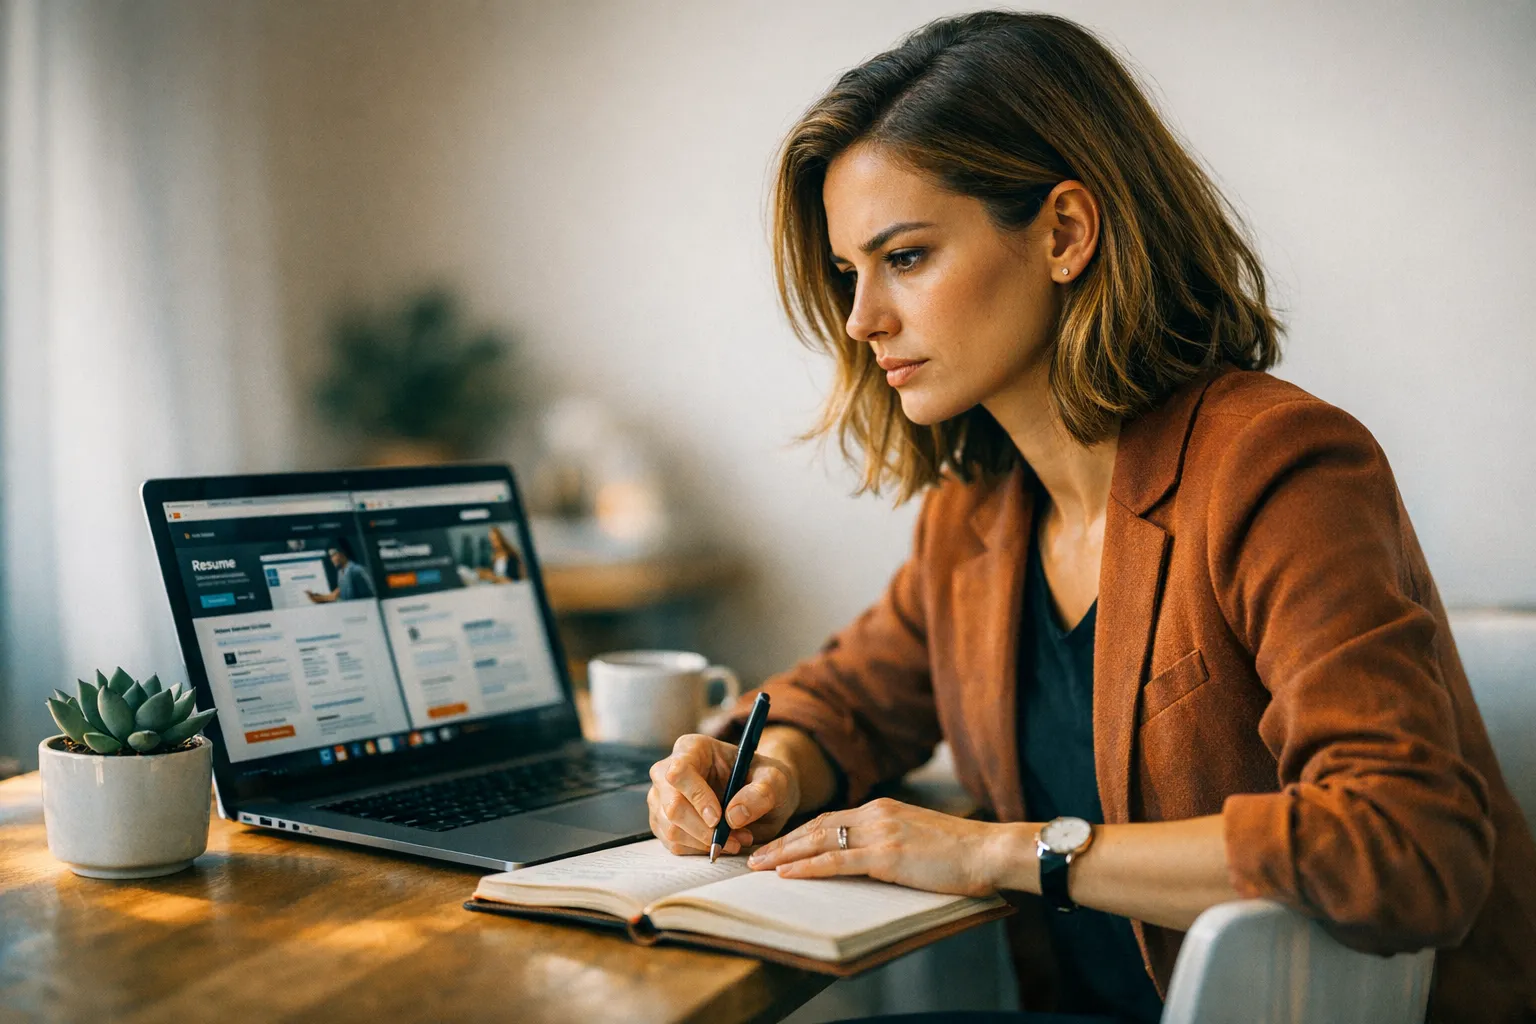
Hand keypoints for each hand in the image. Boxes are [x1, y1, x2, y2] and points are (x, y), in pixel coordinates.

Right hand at [647, 733, 800, 856]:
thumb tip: (733, 815)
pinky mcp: (664, 822)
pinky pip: (674, 844)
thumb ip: (761, 793)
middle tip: (737, 837)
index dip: (696, 797)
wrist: (760, 796)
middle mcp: (669, 771)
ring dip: (705, 842)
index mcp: (692, 748)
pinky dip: (700, 850)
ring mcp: (662, 798)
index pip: (679, 772)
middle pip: (672, 806)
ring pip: (671, 829)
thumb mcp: (775, 780)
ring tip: (737, 839)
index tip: (718, 818)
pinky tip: (724, 842)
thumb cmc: (764, 780)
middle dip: (704, 829)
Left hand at [745, 797, 1003, 896]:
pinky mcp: (888, 855)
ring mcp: (881, 833)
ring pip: (819, 841)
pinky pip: (838, 861)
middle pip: (816, 826)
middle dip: (782, 842)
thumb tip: (864, 857)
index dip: (798, 831)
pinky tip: (787, 873)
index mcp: (882, 808)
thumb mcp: (915, 836)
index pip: (829, 818)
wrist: (988, 850)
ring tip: (759, 865)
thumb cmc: (958, 851)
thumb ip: (888, 839)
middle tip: (754, 856)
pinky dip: (808, 866)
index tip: (776, 844)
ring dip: (784, 854)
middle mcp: (876, 814)